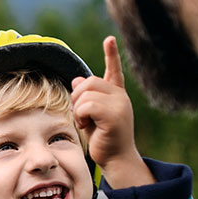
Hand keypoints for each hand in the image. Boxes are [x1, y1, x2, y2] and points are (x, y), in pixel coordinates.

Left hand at [70, 36, 153, 188]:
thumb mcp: (91, 116)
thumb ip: (86, 98)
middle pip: (88, 82)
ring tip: (85, 123)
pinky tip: (86, 126)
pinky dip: (80, 116)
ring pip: (85, 94)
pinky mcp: (114, 114)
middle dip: (77, 98)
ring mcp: (119, 104)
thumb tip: (77, 80)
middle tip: (80, 115)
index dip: (111, 55)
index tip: (109, 39)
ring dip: (78, 110)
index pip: (113, 70)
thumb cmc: (102, 139)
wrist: (115, 159)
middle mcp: (120, 96)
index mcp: (115, 95)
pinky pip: (86, 105)